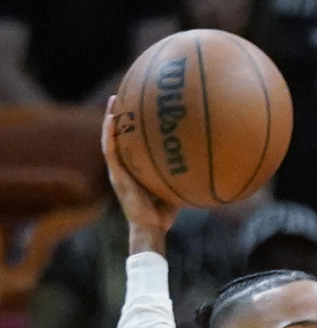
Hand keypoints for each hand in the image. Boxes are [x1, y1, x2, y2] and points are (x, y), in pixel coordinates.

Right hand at [101, 97, 177, 238]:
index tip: (135, 110)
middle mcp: (123, 170)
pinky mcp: (116, 176)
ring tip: (114, 101)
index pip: (129, 146)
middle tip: (121, 98)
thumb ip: (178, 177)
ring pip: (110, 140)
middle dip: (119, 118)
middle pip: (118, 139)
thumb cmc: (163, 216)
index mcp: (133, 173)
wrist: (151, 229)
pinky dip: (109, 134)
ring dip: (110, 120)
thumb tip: (196, 164)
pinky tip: (111, 118)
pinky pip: (110, 150)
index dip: (130, 130)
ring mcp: (118, 172)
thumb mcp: (173, 190)